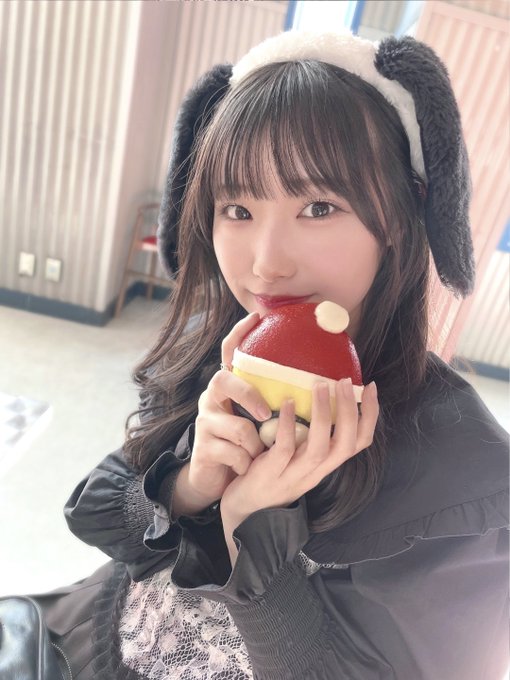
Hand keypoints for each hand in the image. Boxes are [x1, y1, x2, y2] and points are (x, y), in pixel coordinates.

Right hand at [173, 312, 271, 516]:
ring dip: (254, 444)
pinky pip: (232, 452)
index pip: (229, 354)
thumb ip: (274, 401)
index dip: (239, 334)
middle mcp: (213, 399)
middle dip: (246, 395)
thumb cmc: (245, 445)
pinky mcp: (203, 448)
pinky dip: (246, 462)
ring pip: (235, 426)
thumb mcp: (259, 420)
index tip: (256, 317)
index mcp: (229, 389)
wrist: (218, 481)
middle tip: (265, 413)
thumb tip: (316, 384)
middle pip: (223, 380)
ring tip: (259, 454)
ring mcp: (205, 422)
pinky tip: (246, 467)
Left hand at [220, 378, 378, 556]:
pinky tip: (288, 403)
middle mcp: (315, 472)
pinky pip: (284, 449)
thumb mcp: (297, 458)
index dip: (370, 416)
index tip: (369, 387)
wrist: (242, 510)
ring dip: (323, 416)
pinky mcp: (270, 475)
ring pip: (319, 449)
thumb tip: (320, 395)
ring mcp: (293, 475)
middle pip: (344, 444)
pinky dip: (289, 426)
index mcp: (325, 465)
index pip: (358, 443)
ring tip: (320, 386)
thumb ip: (310, 435)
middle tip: (344, 381)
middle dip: (350, 412)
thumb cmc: (270, 476)